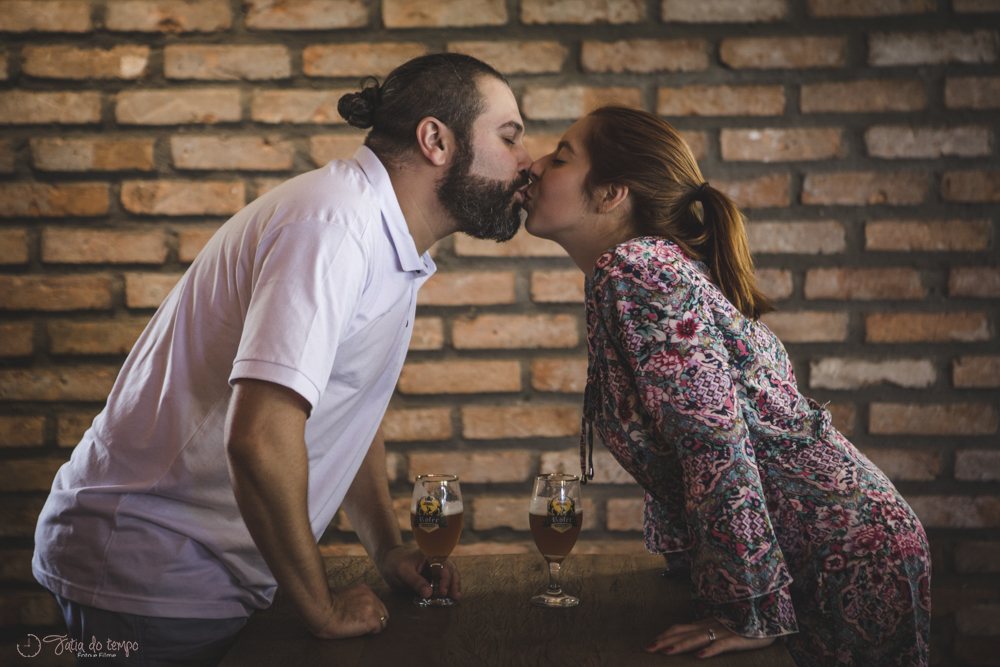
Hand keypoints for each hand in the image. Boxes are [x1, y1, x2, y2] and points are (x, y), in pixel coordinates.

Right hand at [309, 583, 387, 638]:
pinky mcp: (372, 620)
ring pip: (383, 622)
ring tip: (359, 629)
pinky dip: (370, 633)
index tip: (362, 618)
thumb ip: (353, 598)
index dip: (371, 613)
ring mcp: (373, 608)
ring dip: (373, 627)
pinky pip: (378, 630)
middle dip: (375, 620)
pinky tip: (358, 631)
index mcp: (364, 590)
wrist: (322, 610)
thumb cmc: (325, 605)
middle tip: (362, 626)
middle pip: (383, 612)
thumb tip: (355, 608)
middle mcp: (371, 596)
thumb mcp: (343, 595)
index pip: (376, 603)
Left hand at [376, 545, 461, 599]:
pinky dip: (447, 588)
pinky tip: (450, 596)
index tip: (442, 590)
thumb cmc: (394, 563)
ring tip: (456, 597)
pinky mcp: (432, 576)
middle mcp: (434, 559)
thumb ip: (416, 581)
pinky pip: (442, 581)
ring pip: (449, 574)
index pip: (442, 564)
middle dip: (453, 582)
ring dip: (453, 585)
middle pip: (450, 569)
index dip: (445, 577)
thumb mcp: (403, 572)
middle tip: (455, 595)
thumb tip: (429, 593)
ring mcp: (434, 568)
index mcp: (429, 554)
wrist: (388, 562)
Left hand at [645, 617, 774, 658]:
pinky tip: (700, 656)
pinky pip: (723, 644)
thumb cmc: (747, 623)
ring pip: (699, 638)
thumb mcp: (724, 627)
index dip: (665, 635)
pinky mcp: (739, 638)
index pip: (681, 628)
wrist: (771, 614)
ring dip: (682, 645)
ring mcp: (725, 631)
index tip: (651, 642)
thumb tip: (693, 643)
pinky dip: (711, 649)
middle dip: (665, 641)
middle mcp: (712, 625)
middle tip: (647, 649)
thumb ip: (709, 632)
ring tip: (666, 652)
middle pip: (684, 633)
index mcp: (707, 623)